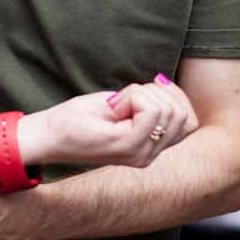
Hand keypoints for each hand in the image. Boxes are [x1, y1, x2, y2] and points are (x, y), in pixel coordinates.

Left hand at [29, 76, 199, 167]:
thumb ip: (148, 104)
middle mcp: (150, 156)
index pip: (190, 122)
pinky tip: (112, 107)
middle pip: (183, 115)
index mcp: (151, 148)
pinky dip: (132, 96)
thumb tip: (166, 84)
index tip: (148, 88)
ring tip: (116, 104)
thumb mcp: (121, 106)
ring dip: (141, 93)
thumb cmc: (79, 118)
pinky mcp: (128, 146)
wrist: (48, 135)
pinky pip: (150, 110)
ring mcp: (141, 154)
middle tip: (124, 98)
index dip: (176, 97)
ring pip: (168, 110)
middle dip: (157, 93)